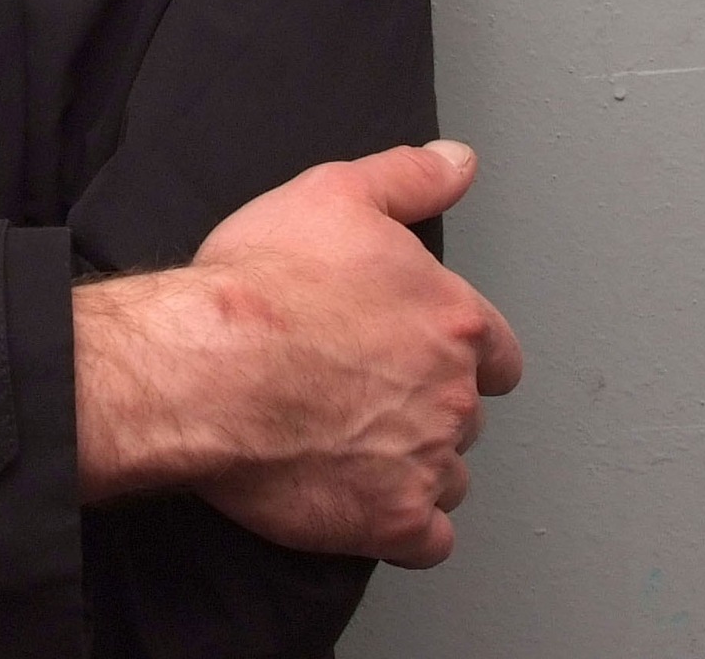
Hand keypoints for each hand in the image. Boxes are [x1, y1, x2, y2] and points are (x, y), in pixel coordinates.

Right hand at [71, 141, 521, 567]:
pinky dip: (403, 525)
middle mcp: (453, 394)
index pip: (497, 349)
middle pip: (468, 412)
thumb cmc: (261, 283)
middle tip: (364, 385)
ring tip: (356, 439)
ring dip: (415, 462)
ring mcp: (426, 463)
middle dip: (427, 402)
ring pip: (449, 476)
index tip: (417, 345)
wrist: (206, 365)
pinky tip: (363, 494)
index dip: (460, 347)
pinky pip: (428, 542)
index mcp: (452, 318)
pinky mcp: (390, 523)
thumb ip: (410, 176)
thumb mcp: (335, 192)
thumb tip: (458, 162)